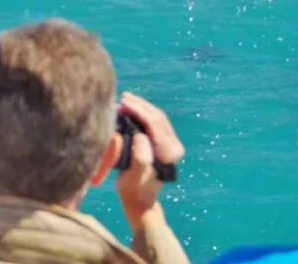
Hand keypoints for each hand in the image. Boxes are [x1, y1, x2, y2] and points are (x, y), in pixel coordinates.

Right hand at [114, 92, 184, 229]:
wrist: (140, 200)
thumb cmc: (134, 190)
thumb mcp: (133, 177)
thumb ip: (139, 158)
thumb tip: (140, 137)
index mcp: (168, 153)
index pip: (155, 124)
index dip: (139, 110)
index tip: (123, 103)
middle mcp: (174, 147)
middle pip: (158, 117)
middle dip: (140, 105)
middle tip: (123, 97)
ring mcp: (171, 144)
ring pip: (158, 117)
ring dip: (142, 107)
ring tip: (126, 100)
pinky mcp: (165, 143)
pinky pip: (156, 122)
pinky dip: (144, 113)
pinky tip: (132, 108)